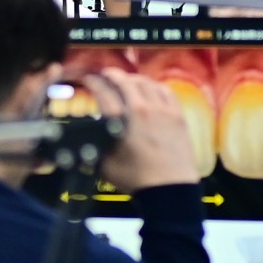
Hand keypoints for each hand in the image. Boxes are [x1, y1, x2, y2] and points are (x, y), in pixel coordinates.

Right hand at [82, 68, 198, 190]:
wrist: (168, 188)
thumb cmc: (135, 178)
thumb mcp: (104, 165)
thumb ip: (95, 147)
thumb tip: (85, 139)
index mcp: (120, 120)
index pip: (103, 92)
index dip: (92, 82)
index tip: (87, 79)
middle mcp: (140, 108)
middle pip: (125, 81)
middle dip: (112, 74)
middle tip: (105, 74)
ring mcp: (161, 109)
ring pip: (146, 83)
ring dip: (133, 79)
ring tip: (127, 81)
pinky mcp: (177, 115)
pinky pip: (165, 91)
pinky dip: (154, 85)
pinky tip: (151, 88)